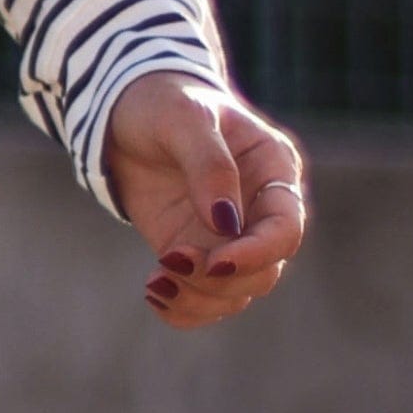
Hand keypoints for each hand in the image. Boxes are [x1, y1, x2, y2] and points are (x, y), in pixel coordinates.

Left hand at [103, 72, 307, 328]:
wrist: (126, 113)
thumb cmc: (164, 103)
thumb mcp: (184, 118)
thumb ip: (208, 164)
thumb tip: (227, 223)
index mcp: (274, 170)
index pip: (286, 228)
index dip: (258, 252)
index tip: (216, 263)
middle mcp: (260, 211)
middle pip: (265, 271)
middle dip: (220, 280)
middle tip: (171, 260)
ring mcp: (229, 238)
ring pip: (237, 293)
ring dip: (199, 299)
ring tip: (157, 281)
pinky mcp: (196, 254)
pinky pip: (203, 300)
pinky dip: (183, 309)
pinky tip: (154, 292)